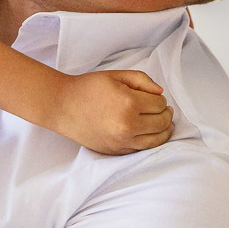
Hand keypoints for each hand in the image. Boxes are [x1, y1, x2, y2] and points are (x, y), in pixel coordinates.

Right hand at [55, 71, 173, 154]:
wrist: (62, 106)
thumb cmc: (88, 88)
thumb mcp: (116, 75)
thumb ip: (142, 80)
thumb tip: (160, 93)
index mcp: (128, 103)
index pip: (159, 104)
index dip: (161, 99)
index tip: (156, 96)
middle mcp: (127, 126)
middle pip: (161, 123)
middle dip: (166, 114)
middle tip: (165, 109)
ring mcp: (121, 142)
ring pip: (156, 140)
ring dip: (164, 131)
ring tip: (166, 124)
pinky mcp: (116, 152)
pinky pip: (142, 149)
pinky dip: (151, 142)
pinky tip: (152, 134)